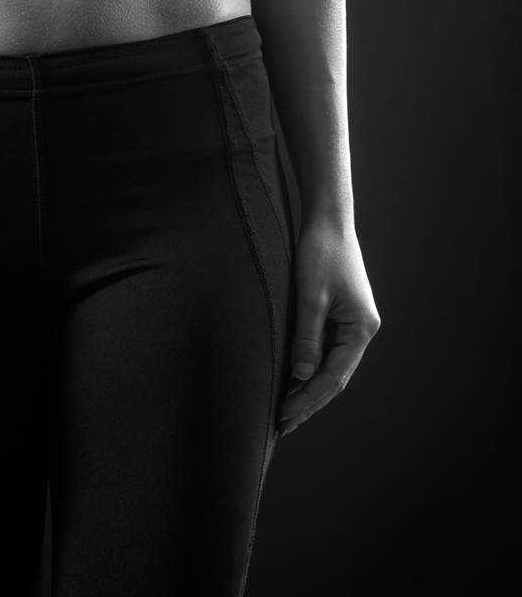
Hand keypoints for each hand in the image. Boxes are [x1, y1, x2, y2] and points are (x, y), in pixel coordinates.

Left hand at [277, 215, 380, 437]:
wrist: (328, 218)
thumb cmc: (320, 251)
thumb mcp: (310, 295)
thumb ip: (307, 337)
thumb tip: (300, 376)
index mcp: (361, 328)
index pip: (333, 376)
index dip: (308, 399)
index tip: (284, 416)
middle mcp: (361, 330)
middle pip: (335, 377)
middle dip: (309, 401)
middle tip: (282, 425)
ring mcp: (352, 323)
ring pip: (330, 366)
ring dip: (309, 388)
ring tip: (286, 412)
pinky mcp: (340, 314)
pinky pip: (325, 349)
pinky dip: (309, 367)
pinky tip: (293, 379)